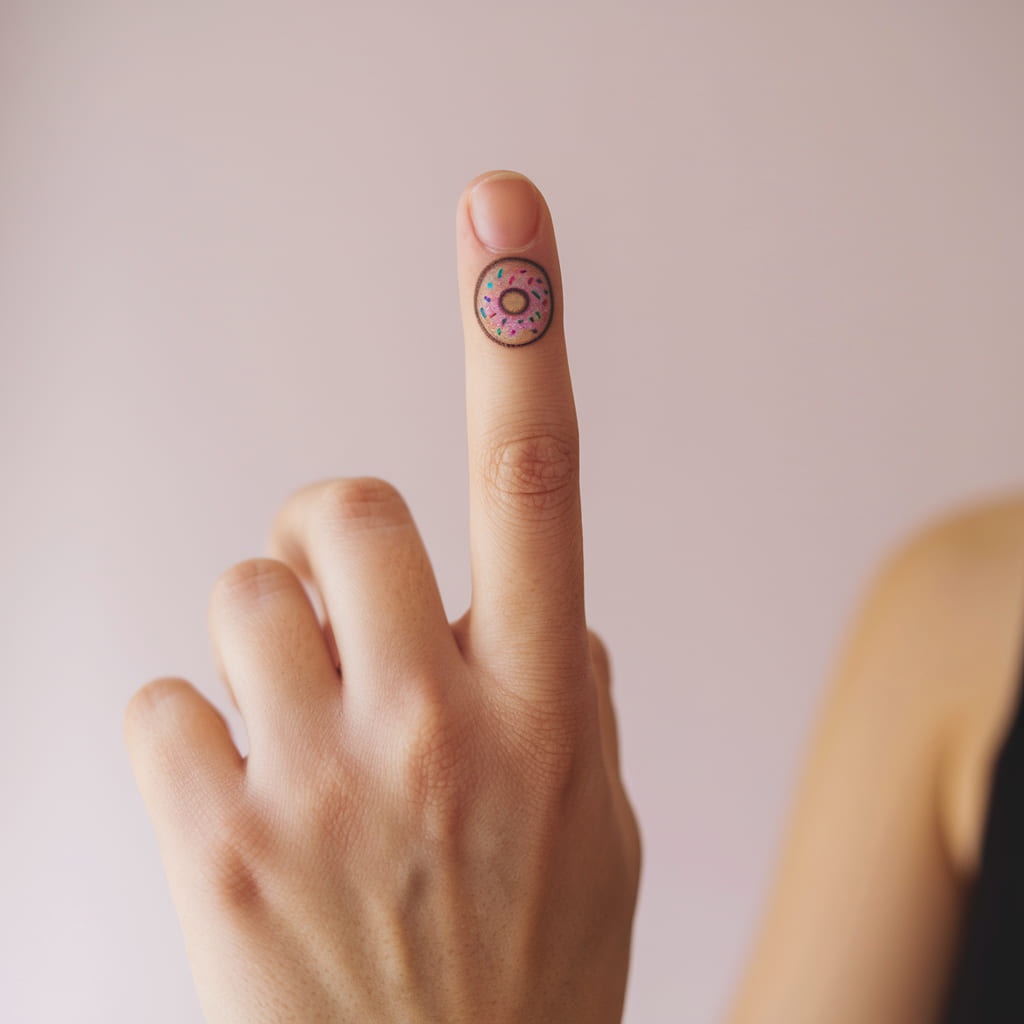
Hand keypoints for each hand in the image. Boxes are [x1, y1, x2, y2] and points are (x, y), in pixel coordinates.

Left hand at [124, 170, 641, 1023]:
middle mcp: (438, 723)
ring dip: (265, 633)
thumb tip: (546, 615)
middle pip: (347, 506)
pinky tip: (240, 796)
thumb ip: (577, 702)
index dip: (522, 330)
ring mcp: (325, 782)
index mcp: (545, 706)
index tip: (507, 219)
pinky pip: (166, 701)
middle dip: (332, 528)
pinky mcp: (222, 842)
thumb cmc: (526, 972)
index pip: (540, 477)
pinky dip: (195, 728)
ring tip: (301, 723)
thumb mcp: (603, 831)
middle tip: (341, 591)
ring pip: (242, 595)